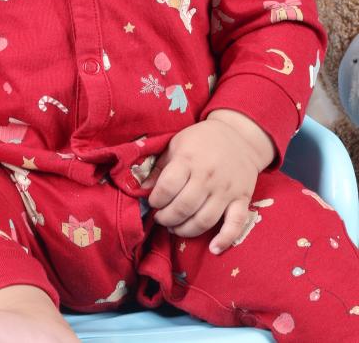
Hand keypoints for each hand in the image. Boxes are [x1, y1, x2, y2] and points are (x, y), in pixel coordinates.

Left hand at [146, 119, 261, 254]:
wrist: (238, 135)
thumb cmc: (201, 140)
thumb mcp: (176, 145)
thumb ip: (160, 167)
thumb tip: (142, 188)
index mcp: (188, 159)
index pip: (167, 187)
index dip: (156, 200)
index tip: (153, 202)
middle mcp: (207, 176)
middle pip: (183, 207)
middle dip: (167, 218)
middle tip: (161, 218)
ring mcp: (226, 189)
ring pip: (204, 220)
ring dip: (185, 230)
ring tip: (175, 228)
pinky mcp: (242, 199)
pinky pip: (236, 224)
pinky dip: (225, 239)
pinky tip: (213, 249)